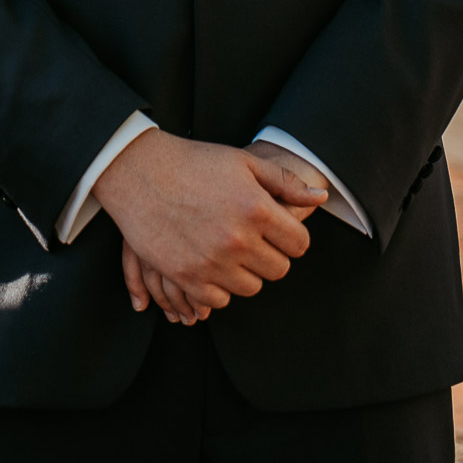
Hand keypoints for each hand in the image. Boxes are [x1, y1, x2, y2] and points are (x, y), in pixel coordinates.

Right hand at [93, 129, 326, 320]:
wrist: (141, 171)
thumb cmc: (195, 162)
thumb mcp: (244, 163)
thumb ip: (285, 182)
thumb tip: (321, 197)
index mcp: (257, 209)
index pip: (299, 244)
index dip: (292, 237)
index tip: (278, 230)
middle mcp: (238, 239)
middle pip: (278, 269)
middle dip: (271, 255)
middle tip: (253, 239)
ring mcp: (212, 262)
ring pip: (251, 287)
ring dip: (246, 271)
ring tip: (230, 249)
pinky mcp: (188, 276)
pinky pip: (220, 300)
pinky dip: (219, 286)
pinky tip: (211, 263)